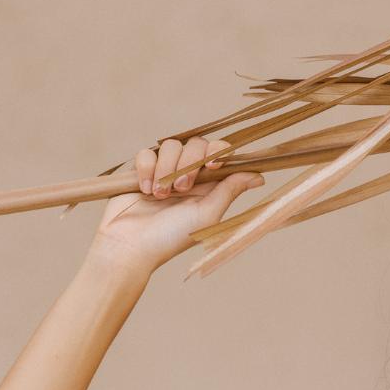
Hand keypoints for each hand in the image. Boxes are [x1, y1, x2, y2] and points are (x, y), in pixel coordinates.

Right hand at [90, 136, 265, 272]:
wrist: (130, 245)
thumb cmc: (171, 237)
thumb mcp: (206, 215)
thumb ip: (229, 191)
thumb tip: (259, 175)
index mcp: (209, 185)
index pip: (221, 153)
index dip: (219, 151)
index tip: (213, 165)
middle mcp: (189, 174)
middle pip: (197, 144)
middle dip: (189, 163)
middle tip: (181, 189)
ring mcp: (164, 170)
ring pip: (171, 146)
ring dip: (166, 169)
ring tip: (159, 195)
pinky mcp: (141, 170)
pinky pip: (146, 153)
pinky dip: (146, 169)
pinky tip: (145, 190)